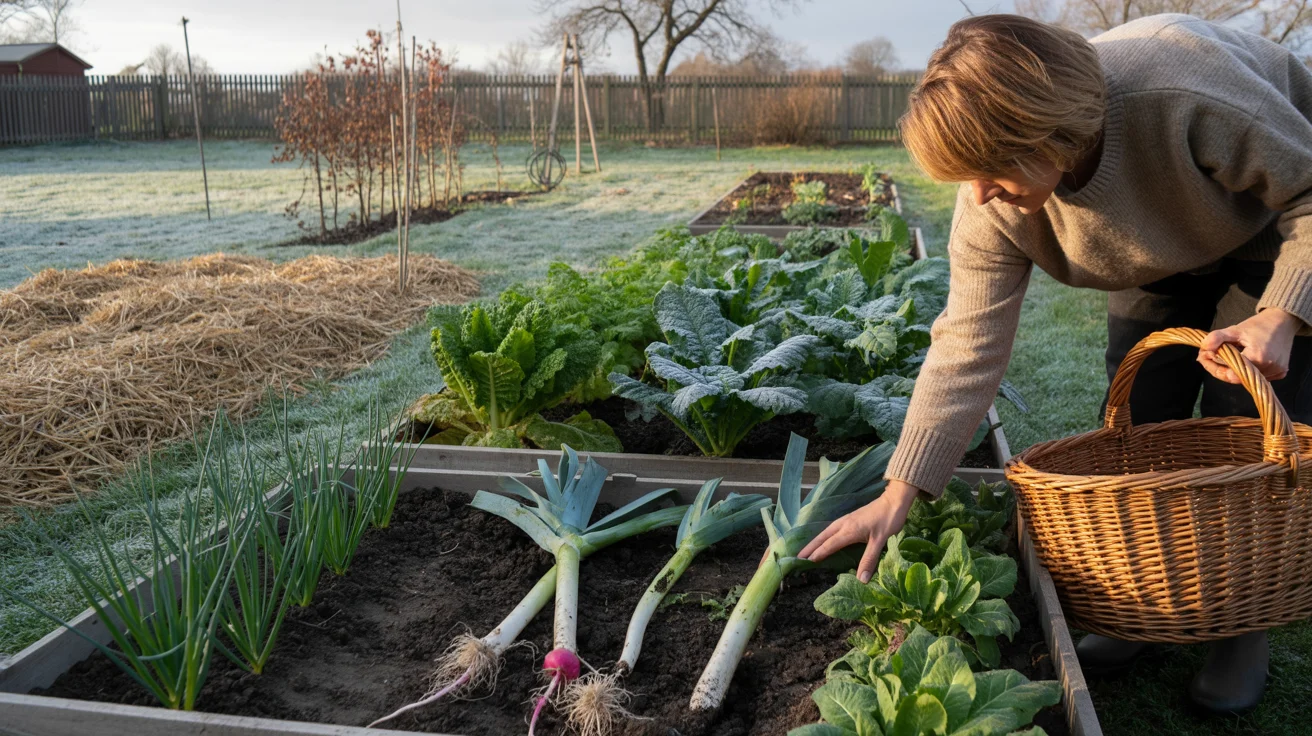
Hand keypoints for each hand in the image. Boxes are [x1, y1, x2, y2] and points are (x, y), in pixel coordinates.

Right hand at [797, 479, 920, 583]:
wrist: (894, 500)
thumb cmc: (888, 520)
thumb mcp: (880, 541)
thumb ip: (869, 560)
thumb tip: (861, 580)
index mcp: (848, 530)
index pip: (829, 545)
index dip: (817, 554)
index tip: (804, 563)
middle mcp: (843, 524)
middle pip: (822, 537)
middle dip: (809, 547)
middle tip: (796, 557)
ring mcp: (846, 520)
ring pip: (825, 532)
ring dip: (814, 541)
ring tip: (805, 550)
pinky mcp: (850, 518)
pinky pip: (831, 529)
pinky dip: (823, 536)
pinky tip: (823, 539)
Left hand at [1198, 309, 1301, 383]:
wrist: (1282, 322)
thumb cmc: (1259, 325)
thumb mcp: (1235, 329)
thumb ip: (1217, 337)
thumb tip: (1203, 348)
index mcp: (1258, 357)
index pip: (1230, 374)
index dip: (1214, 368)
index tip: (1203, 357)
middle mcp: (1269, 368)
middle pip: (1237, 377)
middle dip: (1220, 368)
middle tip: (1207, 356)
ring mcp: (1276, 371)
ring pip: (1247, 378)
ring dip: (1234, 369)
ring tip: (1224, 356)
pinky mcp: (1281, 372)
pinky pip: (1258, 376)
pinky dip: (1248, 370)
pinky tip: (1242, 359)